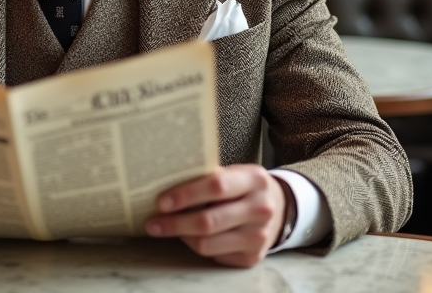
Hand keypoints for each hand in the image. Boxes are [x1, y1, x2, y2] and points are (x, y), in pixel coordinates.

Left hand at [144, 165, 286, 267]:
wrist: (279, 208)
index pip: (216, 186)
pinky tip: (187, 236)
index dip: (185, 194)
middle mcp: (261, 209)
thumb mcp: (234, 173)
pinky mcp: (252, 257)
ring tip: (164, 228)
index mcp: (254, 179)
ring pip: (208, 243)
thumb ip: (208, 177)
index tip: (161, 201)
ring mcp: (259, 236)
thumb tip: (164, 181)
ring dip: (181, 236)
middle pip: (209, 221)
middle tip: (152, 223)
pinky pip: (214, 255)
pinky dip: (196, 246)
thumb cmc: (243, 187)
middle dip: (175, 223)